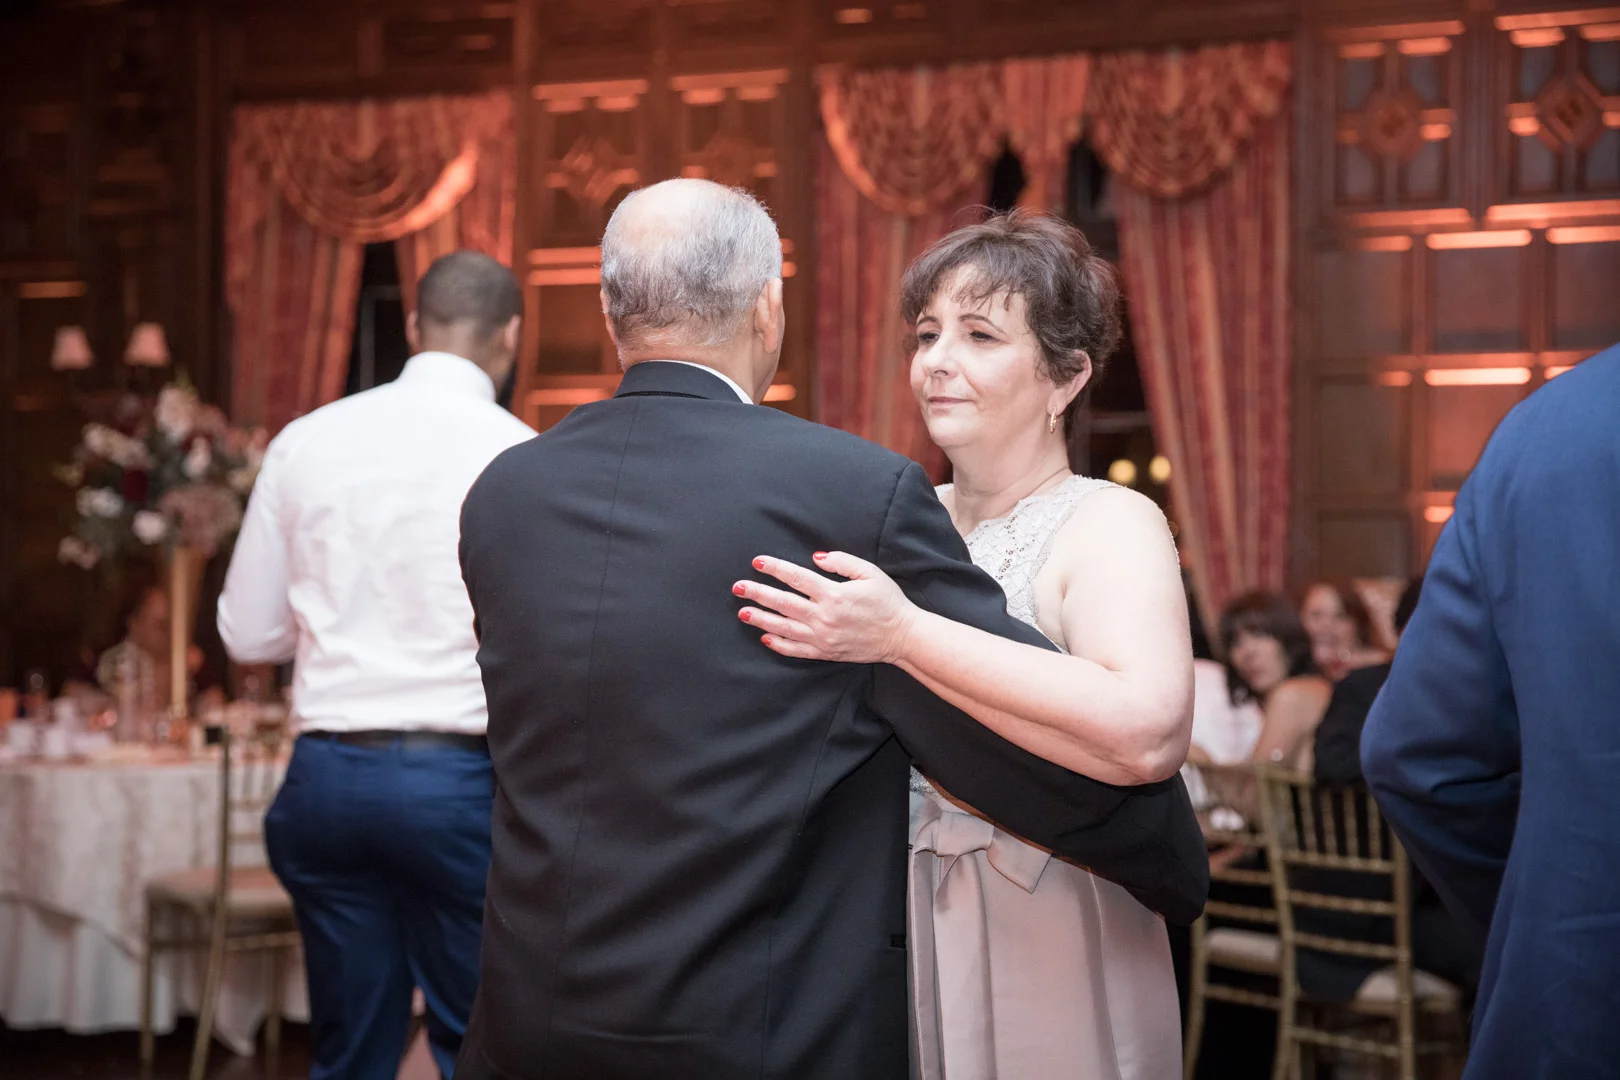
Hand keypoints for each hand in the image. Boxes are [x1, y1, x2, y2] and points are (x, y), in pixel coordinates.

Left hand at [733, 551, 918, 663]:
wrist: (902, 636)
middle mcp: (824, 617)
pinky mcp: (825, 652)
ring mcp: (823, 637)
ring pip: (784, 628)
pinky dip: (779, 645)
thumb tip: (816, 558)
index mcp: (834, 594)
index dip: (775, 568)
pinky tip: (765, 638)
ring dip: (761, 620)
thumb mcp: (870, 573)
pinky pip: (796, 650)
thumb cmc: (888, 601)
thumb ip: (842, 562)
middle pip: (783, 603)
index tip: (758, 562)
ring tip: (743, 613)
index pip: (796, 578)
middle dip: (758, 594)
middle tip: (738, 587)